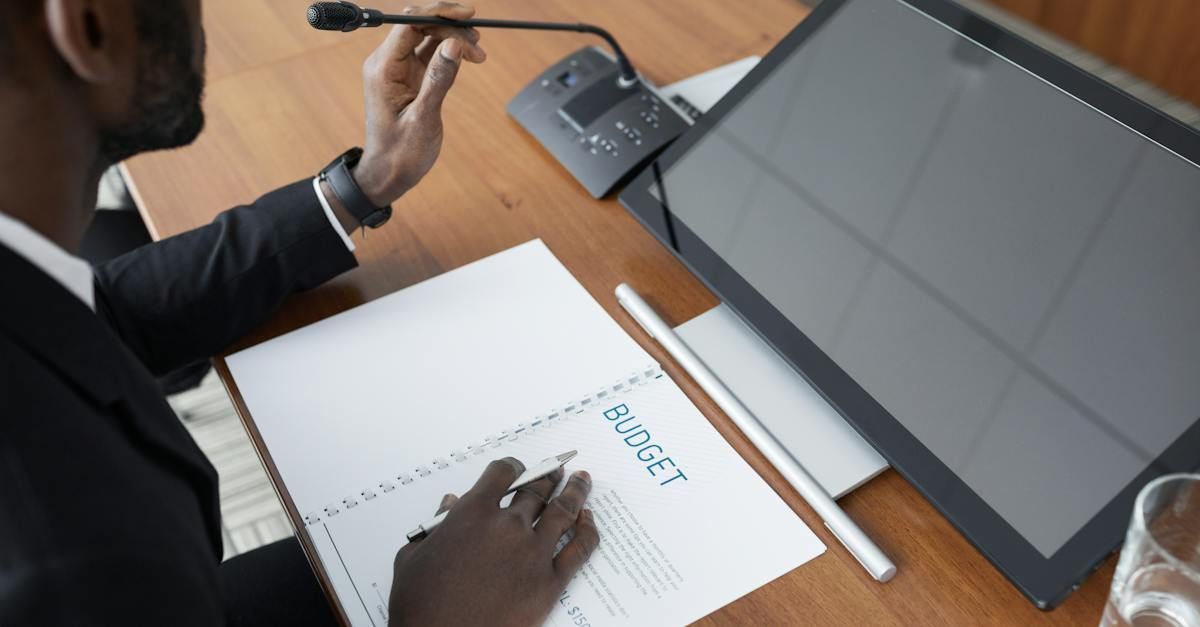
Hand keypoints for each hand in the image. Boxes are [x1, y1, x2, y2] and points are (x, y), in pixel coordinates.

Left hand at [353, 2, 487, 206]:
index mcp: (383, 69)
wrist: (388, 174)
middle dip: (450, 26)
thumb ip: (438, 80)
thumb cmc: (400, 153)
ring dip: (453, 37)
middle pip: (419, 24)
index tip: (468, 16)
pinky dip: (449, 50)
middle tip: (479, 42)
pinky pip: (429, 51)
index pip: (409, 24)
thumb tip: (454, 45)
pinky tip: (468, 57)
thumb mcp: (423, 119)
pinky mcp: (409, 76)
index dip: (439, 13)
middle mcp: (388, 63)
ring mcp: (398, 68)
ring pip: (426, 35)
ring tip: (478, 52)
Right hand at [388, 458, 599, 626]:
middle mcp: (506, 526)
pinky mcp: (550, 582)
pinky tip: (588, 521)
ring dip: (575, 492)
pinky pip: (579, 549)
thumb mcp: (413, 557)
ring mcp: (532, 552)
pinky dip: (588, 531)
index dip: (513, 467)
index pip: (501, 474)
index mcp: (471, 513)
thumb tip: (448, 504)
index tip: (518, 469)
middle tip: (557, 470)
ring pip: (563, 511)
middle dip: (548, 476)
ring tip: (581, 482)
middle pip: (536, 489)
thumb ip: (434, 524)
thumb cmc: (422, 605)